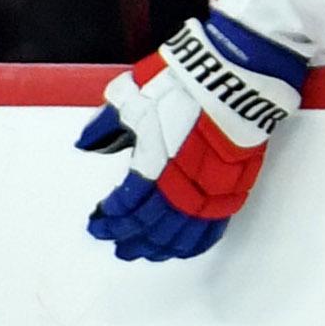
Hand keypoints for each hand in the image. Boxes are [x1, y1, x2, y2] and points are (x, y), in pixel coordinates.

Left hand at [77, 13, 305, 261]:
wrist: (237, 72)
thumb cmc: (183, 80)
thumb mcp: (131, 94)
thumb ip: (106, 124)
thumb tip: (86, 143)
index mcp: (154, 161)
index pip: (128, 204)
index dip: (111, 218)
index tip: (98, 222)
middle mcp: (184, 180)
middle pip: (154, 224)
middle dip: (132, 238)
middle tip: (118, 246)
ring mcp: (213, 185)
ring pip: (185, 231)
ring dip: (163, 246)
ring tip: (148, 253)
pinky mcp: (236, 182)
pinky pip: (216, 224)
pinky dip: (199, 240)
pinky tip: (186, 247)